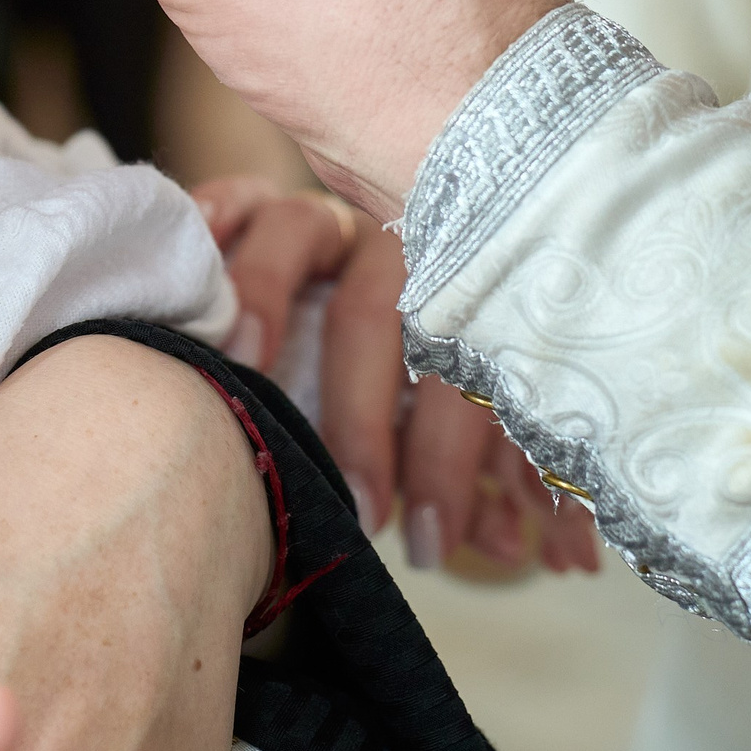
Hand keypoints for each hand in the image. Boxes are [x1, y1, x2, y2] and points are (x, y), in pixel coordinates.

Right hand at [195, 176, 598, 573]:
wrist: (354, 266)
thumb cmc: (416, 366)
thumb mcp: (459, 422)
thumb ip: (493, 477)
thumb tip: (548, 556)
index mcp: (455, 294)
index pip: (457, 372)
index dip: (450, 462)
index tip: (432, 541)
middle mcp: (389, 245)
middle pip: (376, 312)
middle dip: (364, 416)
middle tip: (355, 504)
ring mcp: (319, 219)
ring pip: (295, 239)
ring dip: (265, 298)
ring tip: (242, 363)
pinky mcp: (252, 202)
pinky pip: (232, 195)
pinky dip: (213, 212)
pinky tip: (201, 239)